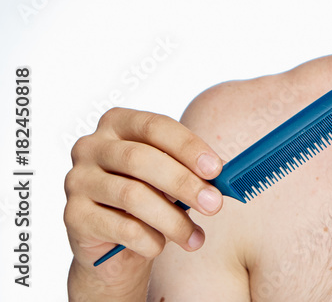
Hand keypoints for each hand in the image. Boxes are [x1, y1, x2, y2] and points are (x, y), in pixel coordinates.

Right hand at [63, 108, 223, 279]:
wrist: (114, 244)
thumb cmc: (150, 198)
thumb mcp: (170, 178)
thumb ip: (190, 171)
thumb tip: (220, 178)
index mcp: (118, 123)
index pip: (155, 126)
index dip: (188, 147)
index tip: (216, 169)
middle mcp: (91, 146)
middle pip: (141, 159)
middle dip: (184, 183)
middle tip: (214, 205)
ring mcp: (77, 180)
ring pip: (132, 196)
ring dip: (172, 219)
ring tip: (195, 237)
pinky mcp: (72, 215)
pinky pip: (119, 227)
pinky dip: (149, 239)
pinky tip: (160, 245)